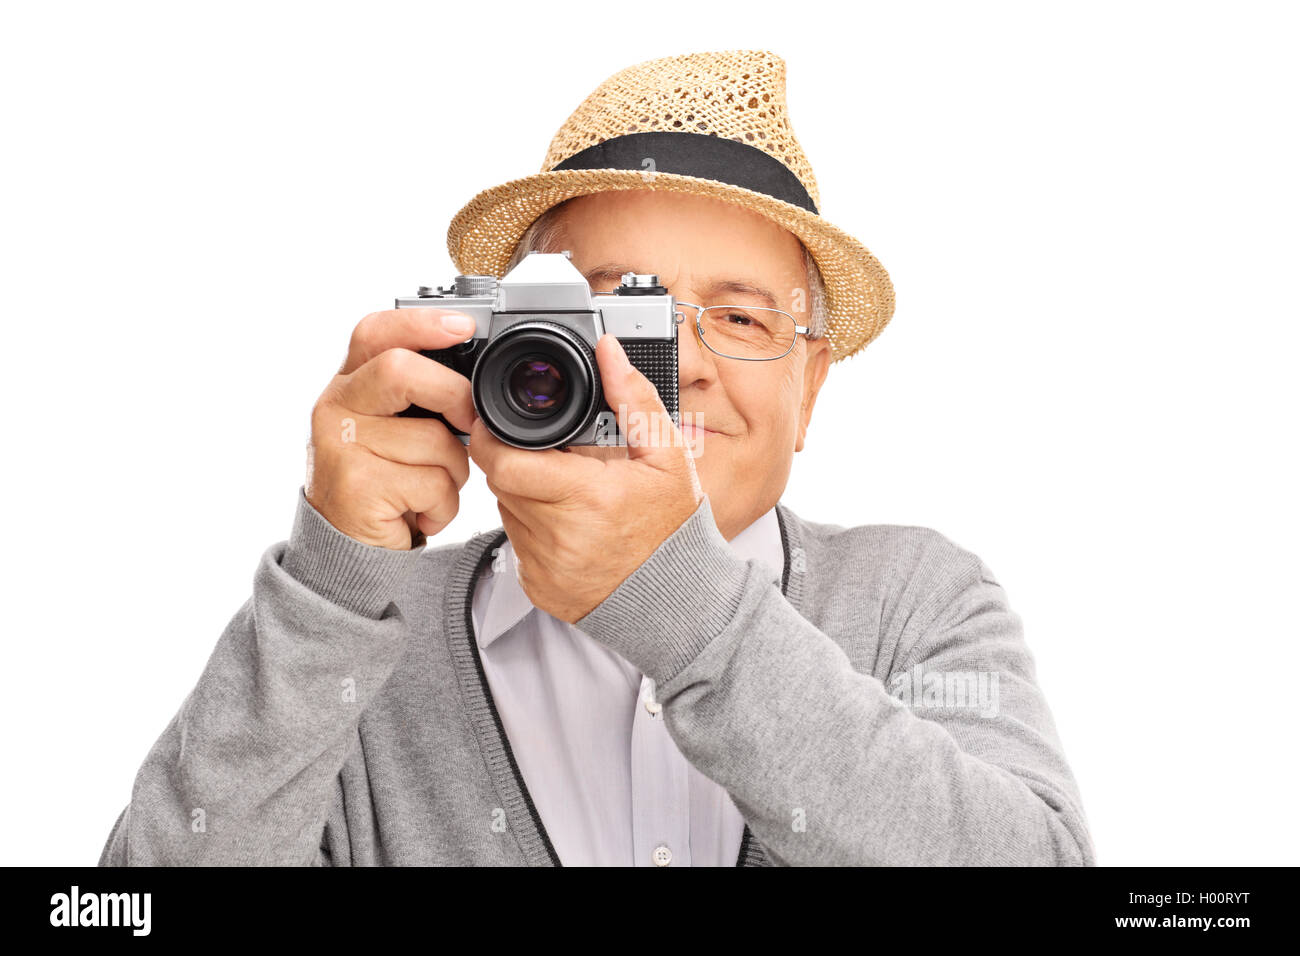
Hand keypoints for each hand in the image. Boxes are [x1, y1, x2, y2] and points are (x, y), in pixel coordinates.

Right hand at [305, 308, 477, 549]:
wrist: (347, 547)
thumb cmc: (384, 479)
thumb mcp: (395, 426)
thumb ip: (419, 393)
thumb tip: (477, 376)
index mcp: (348, 383)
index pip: (375, 332)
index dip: (421, 323)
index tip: (465, 326)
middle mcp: (335, 407)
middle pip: (401, 372)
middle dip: (453, 395)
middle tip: (469, 422)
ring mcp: (341, 447)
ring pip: (433, 439)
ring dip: (455, 470)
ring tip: (431, 486)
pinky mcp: (357, 487)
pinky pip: (433, 484)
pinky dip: (444, 505)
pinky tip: (420, 512)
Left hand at [469, 334, 704, 621]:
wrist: (678, 597)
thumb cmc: (674, 528)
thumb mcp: (667, 456)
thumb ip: (633, 400)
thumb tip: (609, 352)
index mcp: (587, 497)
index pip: (505, 462)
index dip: (493, 439)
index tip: (500, 425)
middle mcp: (559, 535)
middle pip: (502, 483)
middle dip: (515, 462)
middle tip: (546, 456)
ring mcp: (544, 566)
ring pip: (506, 513)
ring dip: (524, 495)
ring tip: (565, 492)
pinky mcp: (537, 587)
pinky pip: (516, 546)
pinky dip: (532, 530)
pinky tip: (567, 526)